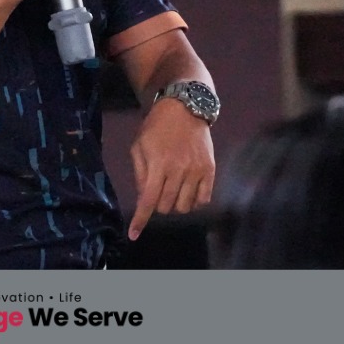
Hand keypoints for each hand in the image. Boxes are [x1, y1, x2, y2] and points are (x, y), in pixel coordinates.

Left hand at [127, 100, 214, 240]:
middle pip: (167, 207)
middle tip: (158, 191)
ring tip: (173, 189)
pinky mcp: (210, 170)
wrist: (185, 108)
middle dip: (159, 205)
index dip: (140, 220)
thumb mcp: (139, 146)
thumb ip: (140, 174)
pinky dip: (194, 202)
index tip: (133, 235)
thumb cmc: (156, 127)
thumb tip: (144, 199)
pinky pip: (204, 200)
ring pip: (185, 207)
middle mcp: (179, 170)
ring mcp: (197, 171)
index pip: (148, 200)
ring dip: (176, 204)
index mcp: (158, 164)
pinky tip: (188, 191)